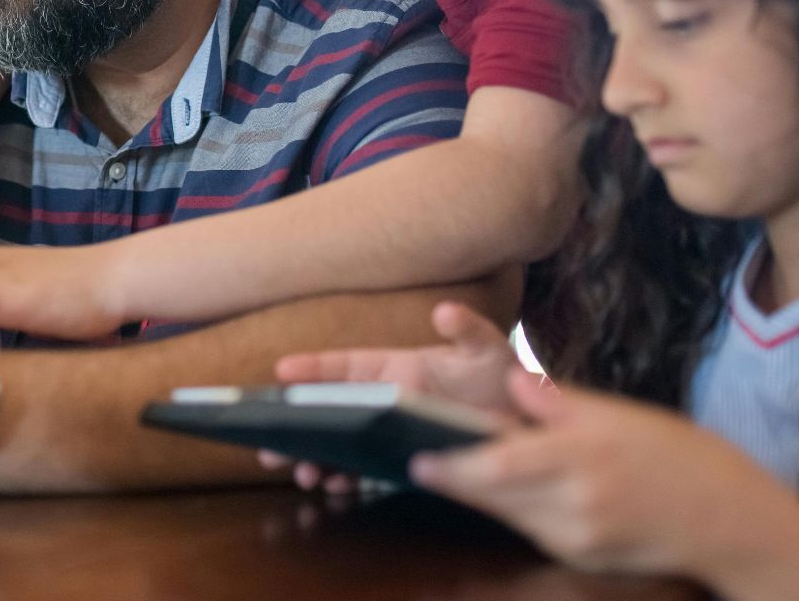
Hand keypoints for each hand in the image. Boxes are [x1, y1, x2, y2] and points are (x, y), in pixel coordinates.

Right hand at [262, 302, 523, 490]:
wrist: (528, 423)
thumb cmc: (500, 377)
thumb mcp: (487, 348)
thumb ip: (466, 329)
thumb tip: (446, 312)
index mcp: (393, 368)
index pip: (344, 366)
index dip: (312, 368)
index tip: (281, 371)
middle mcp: (384, 399)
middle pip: (330, 411)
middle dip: (298, 426)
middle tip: (270, 443)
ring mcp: (391, 432)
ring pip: (342, 443)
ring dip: (316, 458)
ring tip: (302, 473)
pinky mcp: (403, 459)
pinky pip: (365, 469)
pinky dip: (346, 479)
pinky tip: (334, 486)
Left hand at [410, 371, 798, 593]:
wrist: (733, 523)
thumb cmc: (680, 457)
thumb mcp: (622, 416)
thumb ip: (559, 403)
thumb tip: (512, 380)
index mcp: (580, 457)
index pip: (495, 468)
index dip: (450, 467)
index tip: (415, 456)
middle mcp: (573, 503)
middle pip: (492, 496)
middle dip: (456, 479)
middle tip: (423, 459)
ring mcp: (577, 537)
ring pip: (509, 514)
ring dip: (484, 494)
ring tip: (460, 467)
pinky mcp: (583, 558)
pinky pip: (534, 530)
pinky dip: (518, 510)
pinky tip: (517, 490)